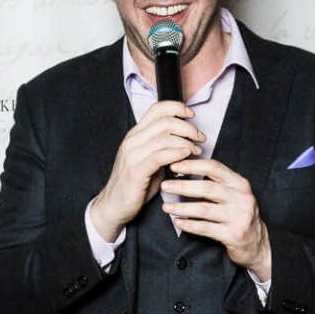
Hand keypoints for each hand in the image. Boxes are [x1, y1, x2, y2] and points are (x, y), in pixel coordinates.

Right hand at [89, 100, 203, 239]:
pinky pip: (160, 156)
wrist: (114, 205)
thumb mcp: (150, 160)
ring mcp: (133, 154)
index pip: (157, 109)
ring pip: (165, 137)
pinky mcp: (136, 170)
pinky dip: (176, 153)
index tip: (192, 116)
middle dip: (188, 128)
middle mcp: (133, 140)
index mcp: (135, 134)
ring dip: (186, 142)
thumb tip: (186, 142)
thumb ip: (164, 148)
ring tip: (196, 151)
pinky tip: (186, 155)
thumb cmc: (134, 184)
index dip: (178, 108)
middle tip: (200, 138)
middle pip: (165, 121)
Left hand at [159, 158, 271, 278]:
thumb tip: (185, 172)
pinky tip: (178, 222)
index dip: (192, 165)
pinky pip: (206, 228)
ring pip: (204, 209)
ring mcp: (239, 217)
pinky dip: (189, 225)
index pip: (214, 168)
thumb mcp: (234, 195)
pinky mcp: (233, 234)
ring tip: (167, 207)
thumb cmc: (239, 216)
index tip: (174, 165)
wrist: (257, 243)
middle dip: (183, 186)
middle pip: (207, 188)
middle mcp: (241, 198)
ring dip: (182, 207)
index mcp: (240, 184)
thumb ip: (216, 183)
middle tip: (166, 186)